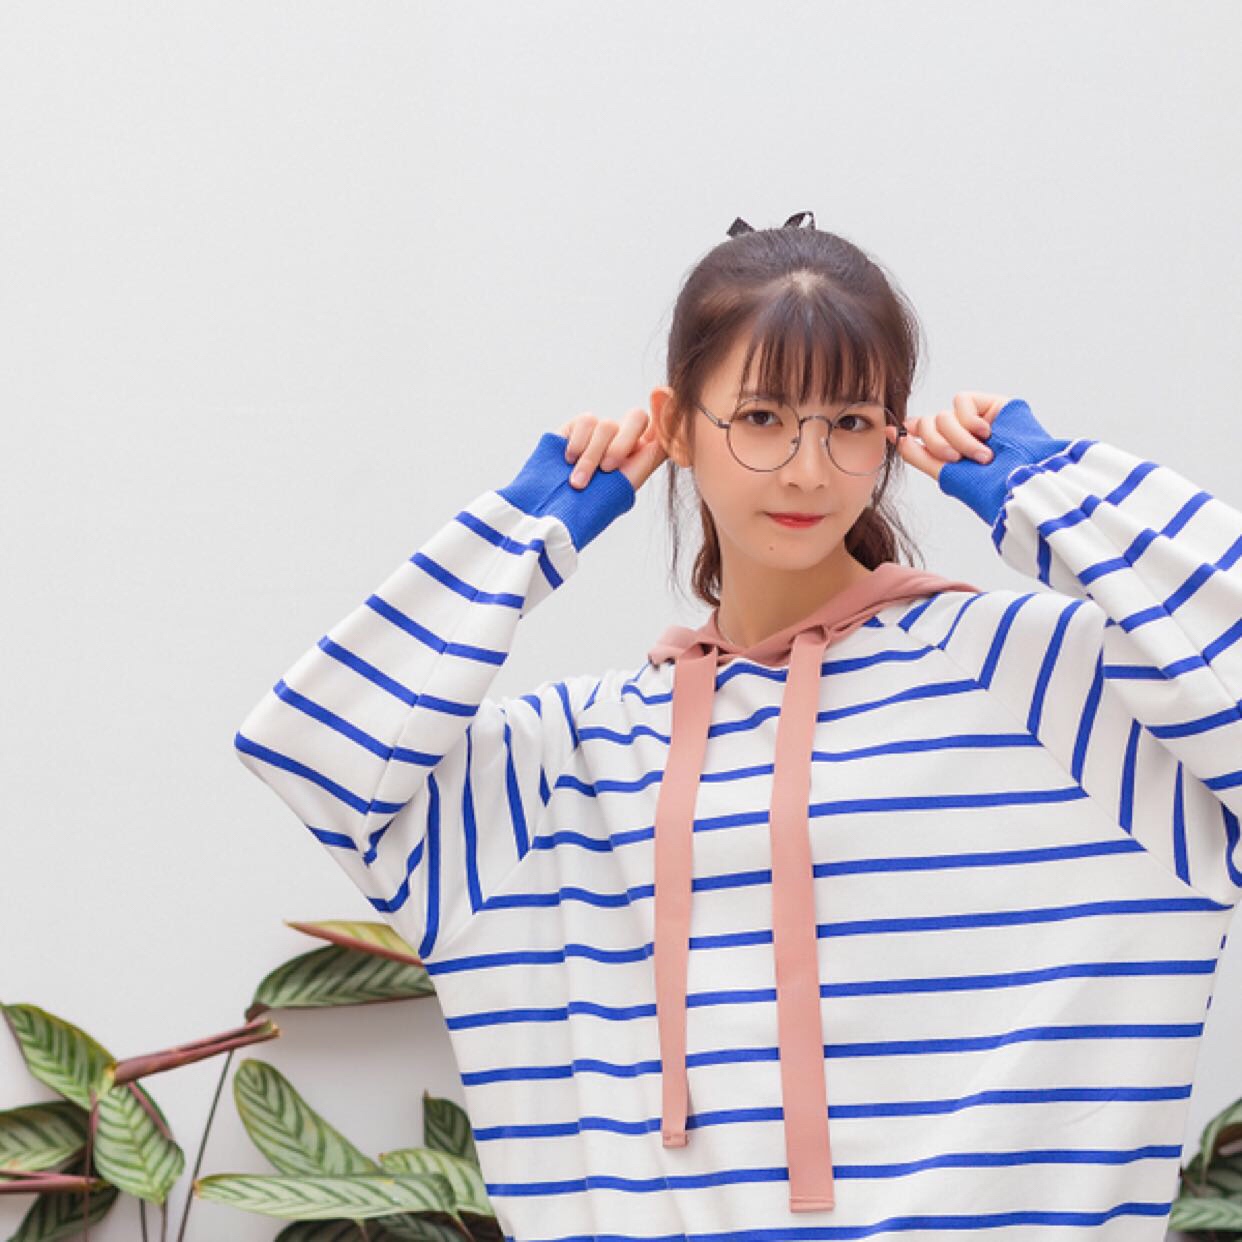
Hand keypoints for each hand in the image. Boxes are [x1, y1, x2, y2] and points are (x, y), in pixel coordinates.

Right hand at [557, 408, 667, 492]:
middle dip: (622, 444)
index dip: (666, 412)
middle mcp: (623, 436)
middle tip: (608, 469)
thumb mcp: (630, 482)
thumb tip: (674, 424)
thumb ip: (654, 452)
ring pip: (606, 424)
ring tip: (580, 482)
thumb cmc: (595, 503)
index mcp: (643, 451)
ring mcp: (600, 430)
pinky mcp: (577, 427)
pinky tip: (569, 462)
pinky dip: (578, 445)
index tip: (661, 404)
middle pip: (636, 418)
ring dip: (591, 457)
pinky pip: (585, 423)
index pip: (662, 424)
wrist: (558, 511)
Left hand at [893, 391, 1009, 481]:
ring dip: (959, 439)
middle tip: (957, 459)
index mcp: (947, 451)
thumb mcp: (943, 472)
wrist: (1021, 480)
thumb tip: (892, 433)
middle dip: (937, 443)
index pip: (920, 432)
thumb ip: (915, 453)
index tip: (893, 432)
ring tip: (982, 455)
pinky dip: (969, 420)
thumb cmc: (987, 485)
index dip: (908, 431)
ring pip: (942, 416)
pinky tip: (987, 433)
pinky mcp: (990, 404)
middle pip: (927, 424)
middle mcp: (959, 434)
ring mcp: (974, 419)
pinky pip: (961, 401)